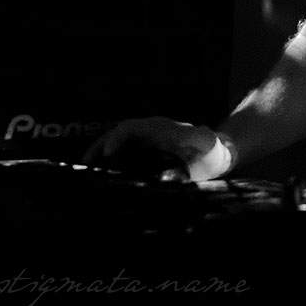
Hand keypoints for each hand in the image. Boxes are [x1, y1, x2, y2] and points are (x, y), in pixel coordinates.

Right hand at [82, 116, 231, 181]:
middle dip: (100, 145)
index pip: (132, 127)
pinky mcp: (148, 148)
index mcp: (163, 129)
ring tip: (86, 170)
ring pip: (119, 140)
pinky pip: (125, 148)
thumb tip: (163, 178)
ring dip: (101, 151)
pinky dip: (111, 157)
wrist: (220, 152)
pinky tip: (102, 173)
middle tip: (85, 165)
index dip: (117, 138)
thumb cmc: (213, 152)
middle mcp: (152, 130)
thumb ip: (186, 164)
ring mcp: (149, 138)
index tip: (107, 155)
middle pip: (119, 132)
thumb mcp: (205, 155)